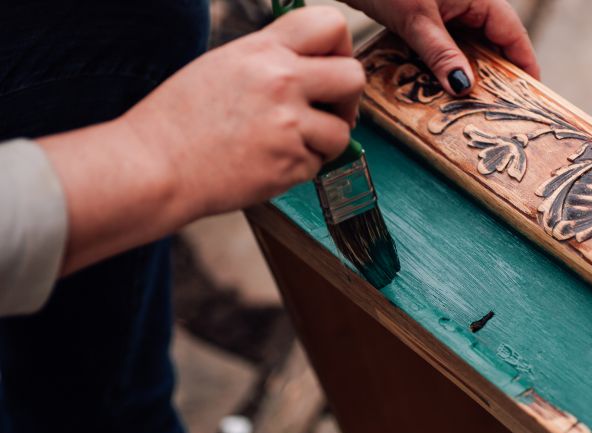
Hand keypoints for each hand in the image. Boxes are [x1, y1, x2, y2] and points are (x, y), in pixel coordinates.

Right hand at [39, 6, 364, 273]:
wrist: (154, 166)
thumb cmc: (178, 120)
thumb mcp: (222, 65)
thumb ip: (269, 59)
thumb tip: (311, 65)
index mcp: (263, 50)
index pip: (331, 24)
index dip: (340, 48)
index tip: (330, 68)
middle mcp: (281, 81)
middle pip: (354, 77)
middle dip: (348, 98)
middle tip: (328, 112)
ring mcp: (288, 125)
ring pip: (342, 130)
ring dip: (324, 140)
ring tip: (290, 144)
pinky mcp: (290, 164)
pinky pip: (318, 164)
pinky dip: (301, 166)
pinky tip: (270, 162)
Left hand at [344, 0, 538, 94]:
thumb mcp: (417, 21)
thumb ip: (442, 54)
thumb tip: (464, 88)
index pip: (513, 36)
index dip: (525, 67)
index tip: (532, 97)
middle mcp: (469, 4)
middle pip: (493, 46)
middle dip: (496, 78)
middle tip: (499, 113)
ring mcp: (448, 13)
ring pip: (468, 50)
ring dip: (467, 76)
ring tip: (472, 109)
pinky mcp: (428, 21)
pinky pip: (446, 49)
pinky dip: (446, 69)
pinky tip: (441, 91)